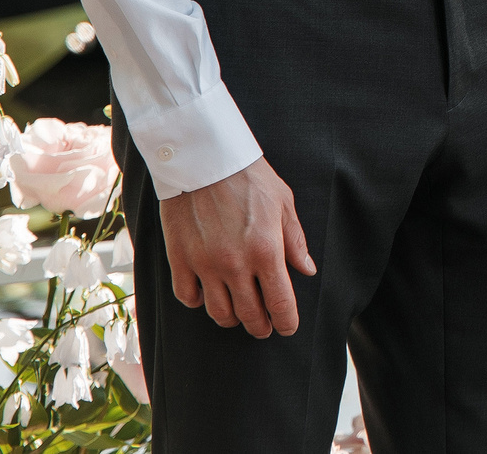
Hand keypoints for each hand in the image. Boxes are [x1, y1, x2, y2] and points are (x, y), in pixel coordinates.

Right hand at [160, 156, 315, 337]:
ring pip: (219, 312)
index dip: (286, 321)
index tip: (288, 327)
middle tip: (265, 327)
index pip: (280, 302)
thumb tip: (307, 270)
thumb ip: (295, 241)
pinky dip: (198, 302)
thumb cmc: (250, 178)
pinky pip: (188, 297)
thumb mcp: (283, 204)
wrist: (205, 159)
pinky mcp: (180, 259)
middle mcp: (236, 264)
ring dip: (232, 318)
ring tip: (239, 314)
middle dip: (261, 326)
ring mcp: (205, 264)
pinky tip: (207, 296)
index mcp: (266, 250)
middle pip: (249, 314)